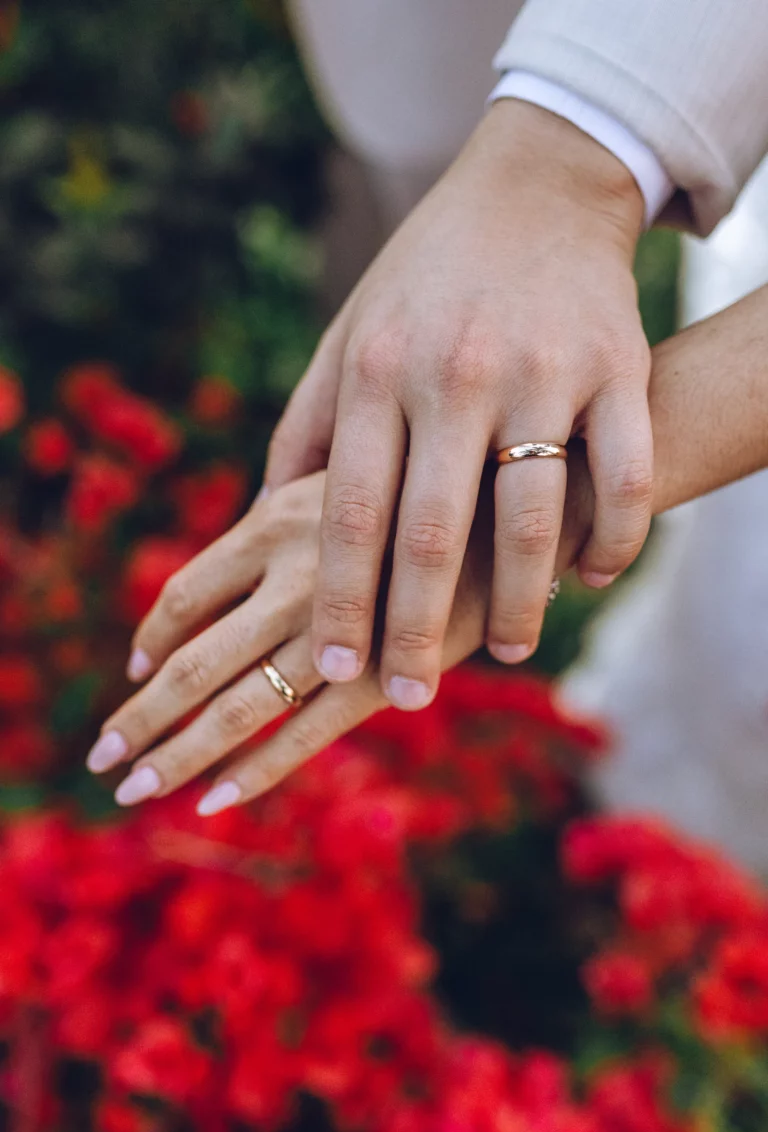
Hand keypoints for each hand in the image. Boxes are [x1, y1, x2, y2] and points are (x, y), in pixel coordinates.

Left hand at [85, 472, 505, 813]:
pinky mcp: (389, 672)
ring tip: (131, 790)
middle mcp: (295, 575)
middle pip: (191, 661)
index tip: (133, 666)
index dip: (150, 635)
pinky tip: (214, 801)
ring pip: (235, 705)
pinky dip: (256, 771)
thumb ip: (297, 508)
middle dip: (140, 716)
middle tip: (103, 759)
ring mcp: (339, 627)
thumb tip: (249, 535)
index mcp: (278, 520)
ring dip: (176, 754)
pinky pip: (306, 733)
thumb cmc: (439, 481)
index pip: (185, 592)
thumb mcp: (353, 475)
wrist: (533, 494)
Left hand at [265, 100, 650, 710]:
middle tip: (408, 696)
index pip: (352, 511)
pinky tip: (588, 580)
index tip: (335, 668)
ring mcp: (544, 370)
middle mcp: (454, 374)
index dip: (343, 599)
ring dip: (520, 604)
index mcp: (378, 370)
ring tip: (509, 651)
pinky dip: (612, 544)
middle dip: (416, 631)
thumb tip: (264, 517)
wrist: (536, 188)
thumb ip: (308, 426)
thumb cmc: (426, 281)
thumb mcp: (348, 335)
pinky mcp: (620, 367)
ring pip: (534, 522)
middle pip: (433, 535)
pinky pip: (626, 480)